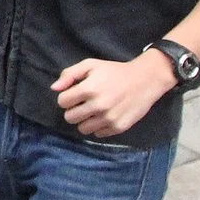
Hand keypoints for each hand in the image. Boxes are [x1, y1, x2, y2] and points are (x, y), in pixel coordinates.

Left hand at [52, 47, 178, 137]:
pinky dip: (98, 127)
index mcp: (89, 89)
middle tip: (83, 104)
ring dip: (84, 121)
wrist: (145, 80)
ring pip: (82, 129)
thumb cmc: (114, 71)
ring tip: (93, 111)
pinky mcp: (118, 127)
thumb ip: (69, 74)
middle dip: (73, 111)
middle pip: (70, 118)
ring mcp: (109, 118)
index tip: (75, 95)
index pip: (62, 102)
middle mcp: (98, 106)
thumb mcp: (90, 65)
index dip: (66, 98)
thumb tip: (54, 88)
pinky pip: (98, 134)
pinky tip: (105, 116)